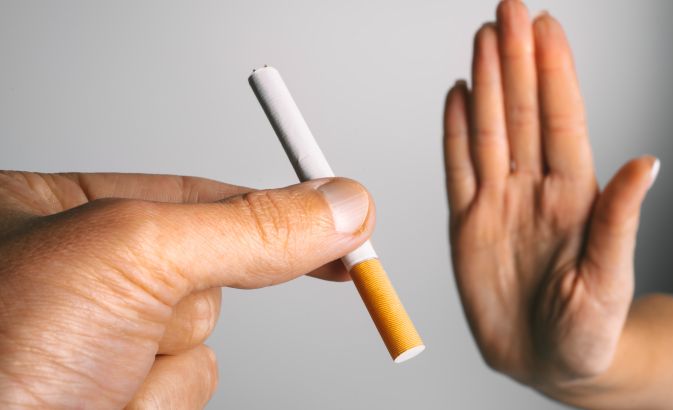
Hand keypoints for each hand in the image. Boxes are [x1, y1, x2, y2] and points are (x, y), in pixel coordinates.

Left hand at [0, 172, 373, 408]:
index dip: (277, 205)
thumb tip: (342, 207)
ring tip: (95, 375)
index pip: (198, 192)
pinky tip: (102, 406)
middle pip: (206, 271)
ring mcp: (97, 340)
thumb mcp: (131, 257)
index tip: (348, 217)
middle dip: (188, 301)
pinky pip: (184, 390)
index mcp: (56, 212)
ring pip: (198, 343)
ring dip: (164, 362)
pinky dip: (156, 401)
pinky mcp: (116, 396)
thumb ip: (247, 227)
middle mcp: (77, 275)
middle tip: (149, 312)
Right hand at [443, 0, 657, 386]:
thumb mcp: (609, 280)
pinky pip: (458, 170)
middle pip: (522, 113)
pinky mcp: (467, 225)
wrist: (549, 360)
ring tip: (483, 40)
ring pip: (489, 131)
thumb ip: (619, 221)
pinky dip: (455, 132)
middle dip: (515, 60)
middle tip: (508, 11)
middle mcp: (534, 190)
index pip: (561, 121)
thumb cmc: (587, 329)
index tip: (544, 28)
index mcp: (573, 198)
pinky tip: (458, 97)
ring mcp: (498, 204)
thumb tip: (648, 163)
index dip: (552, 73)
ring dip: (486, 83)